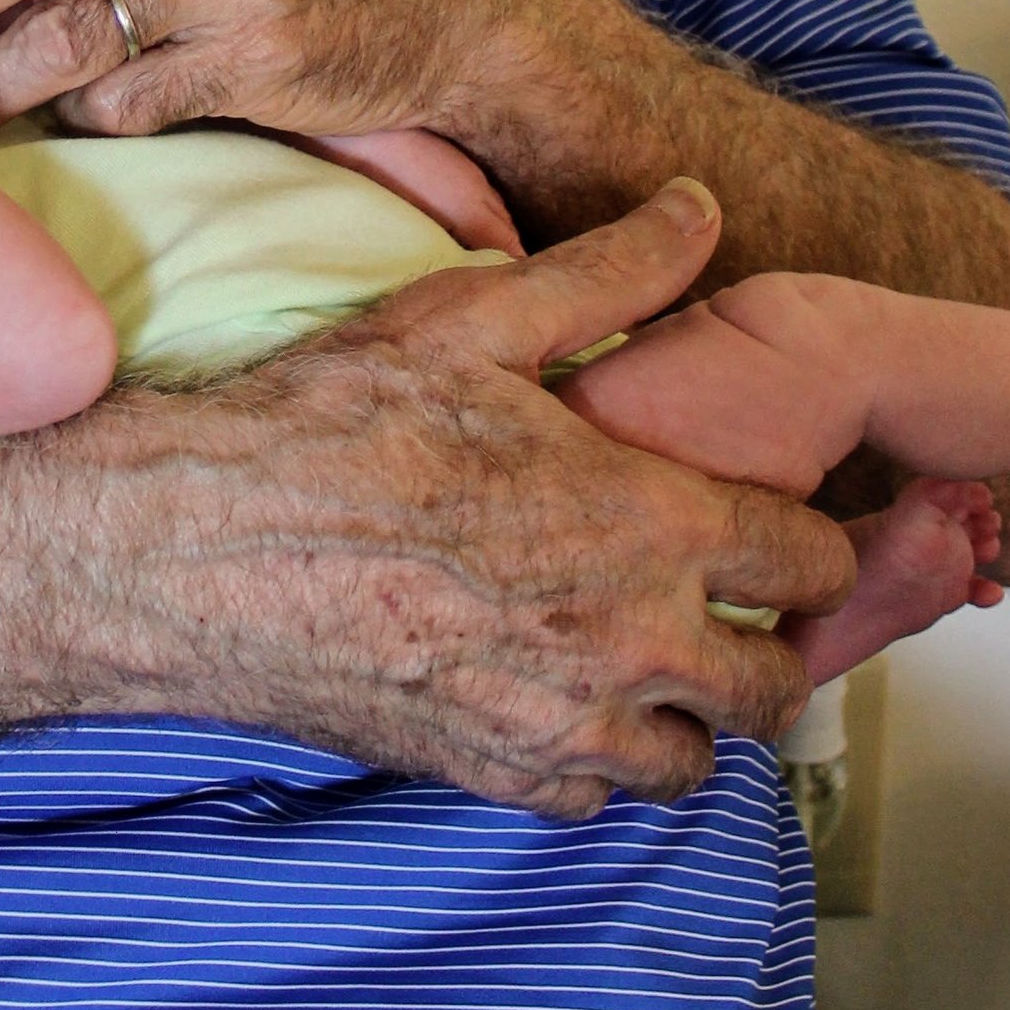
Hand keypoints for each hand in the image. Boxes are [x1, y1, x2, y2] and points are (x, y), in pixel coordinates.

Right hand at [116, 180, 852, 810]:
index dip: (809, 532)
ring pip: (694, 761)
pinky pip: (594, 801)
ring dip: (688, 714)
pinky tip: (559, 698)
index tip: (770, 515)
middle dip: (773, 643)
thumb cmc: (330, 426)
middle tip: (727, 602)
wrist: (196, 549)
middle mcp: (628, 642)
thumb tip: (698, 208)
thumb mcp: (474, 315)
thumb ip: (611, 270)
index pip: (814, 560)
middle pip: (779, 685)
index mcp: (648, 525)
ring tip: (647, 659)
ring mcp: (560, 725)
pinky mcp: (488, 772)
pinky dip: (595, 761)